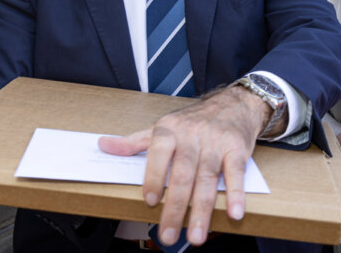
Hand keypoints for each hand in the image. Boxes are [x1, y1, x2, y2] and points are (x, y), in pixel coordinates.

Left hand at [97, 86, 268, 246]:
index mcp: (170, 129)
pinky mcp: (237, 149)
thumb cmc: (193, 120)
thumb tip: (104, 146)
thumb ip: (134, 141)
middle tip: (169, 235)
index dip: (155, 176)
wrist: (233, 103)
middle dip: (176, 208)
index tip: (150, 201)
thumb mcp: (162, 126)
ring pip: (207, 179)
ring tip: (197, 236)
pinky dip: (236, 194)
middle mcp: (193, 135)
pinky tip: (234, 213)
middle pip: (183, 175)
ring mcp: (216, 143)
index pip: (159, 152)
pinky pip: (236, 173)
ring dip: (202, 211)